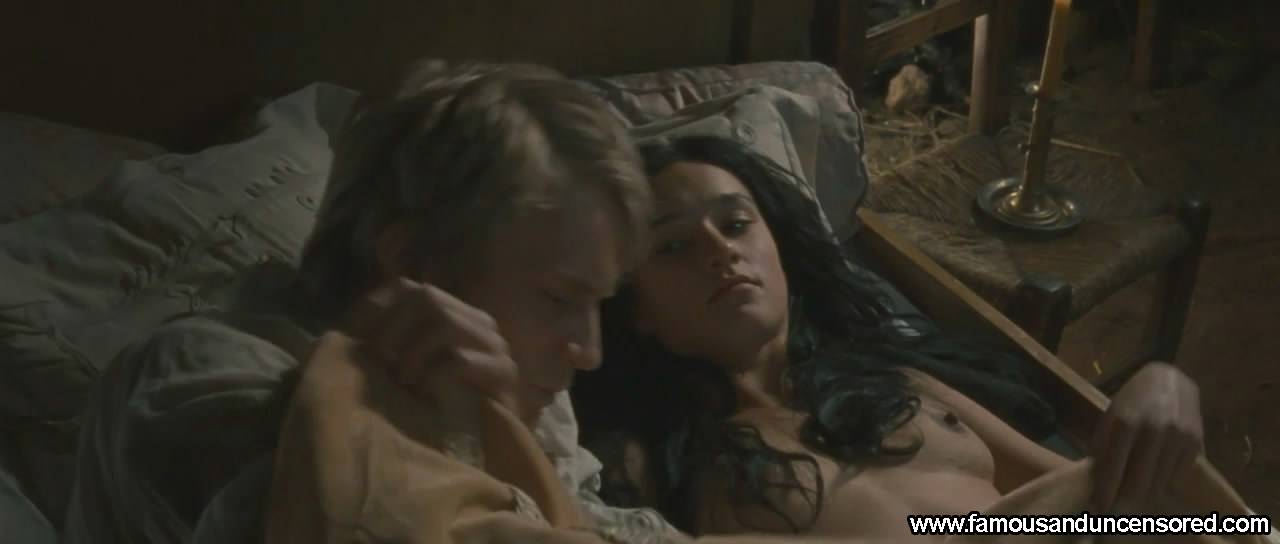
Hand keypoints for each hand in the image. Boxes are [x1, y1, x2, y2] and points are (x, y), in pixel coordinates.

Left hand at [347, 277, 517, 410]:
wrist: (489, 449)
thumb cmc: (442, 410)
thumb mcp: (406, 372)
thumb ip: (386, 349)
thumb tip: (347, 332)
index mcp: (454, 314)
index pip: (410, 288)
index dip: (379, 306)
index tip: (356, 337)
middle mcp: (476, 321)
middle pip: (427, 297)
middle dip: (392, 328)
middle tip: (379, 362)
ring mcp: (493, 344)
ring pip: (443, 322)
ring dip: (412, 352)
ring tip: (402, 381)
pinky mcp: (503, 371)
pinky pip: (459, 359)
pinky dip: (432, 374)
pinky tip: (424, 395)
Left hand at [1090, 361, 1202, 510]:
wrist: (1170, 379)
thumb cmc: (1133, 398)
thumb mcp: (1112, 414)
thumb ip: (1104, 444)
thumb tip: (1096, 480)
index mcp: (1126, 421)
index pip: (1113, 466)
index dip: (1106, 491)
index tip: (1099, 507)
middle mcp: (1154, 429)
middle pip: (1138, 480)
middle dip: (1125, 501)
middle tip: (1117, 511)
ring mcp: (1177, 436)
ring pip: (1159, 482)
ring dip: (1145, 494)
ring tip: (1134, 499)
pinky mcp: (1195, 442)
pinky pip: (1177, 475)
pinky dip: (1164, 482)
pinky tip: (1155, 481)